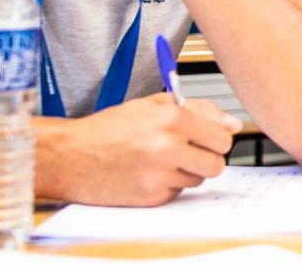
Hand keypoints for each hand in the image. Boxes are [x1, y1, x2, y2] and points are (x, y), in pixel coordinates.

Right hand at [36, 93, 242, 206]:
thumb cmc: (108, 129)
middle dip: (205, 158)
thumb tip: (233, 124)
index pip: (224, 138)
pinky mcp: (151, 196)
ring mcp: (160, 174)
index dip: (215, 139)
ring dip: (185, 171)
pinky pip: (177, 192)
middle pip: (218, 164)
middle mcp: (168, 147)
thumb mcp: (152, 105)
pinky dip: (167, 185)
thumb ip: (199, 110)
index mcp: (173, 119)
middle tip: (185, 151)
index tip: (205, 138)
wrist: (69, 156)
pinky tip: (146, 173)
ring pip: (199, 179)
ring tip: (159, 160)